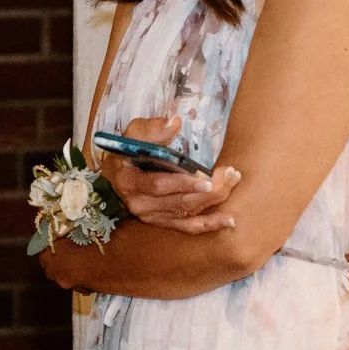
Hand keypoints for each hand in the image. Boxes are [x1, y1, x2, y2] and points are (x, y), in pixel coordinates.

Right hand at [94, 116, 241, 234]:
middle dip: (209, 189)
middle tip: (229, 174)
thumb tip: (174, 123)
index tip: (206, 178)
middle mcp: (140, 204)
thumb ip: (151, 129)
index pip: (158, 186)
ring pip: (188, 212)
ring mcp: (152, 216)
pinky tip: (228, 220)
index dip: (182, 183)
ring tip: (232, 181)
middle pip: (179, 201)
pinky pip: (188, 227)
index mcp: (130, 181)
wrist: (116, 176)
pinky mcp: (163, 222)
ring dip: (214, 200)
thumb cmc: (127, 152)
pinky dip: (209, 224)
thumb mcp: (132, 135)